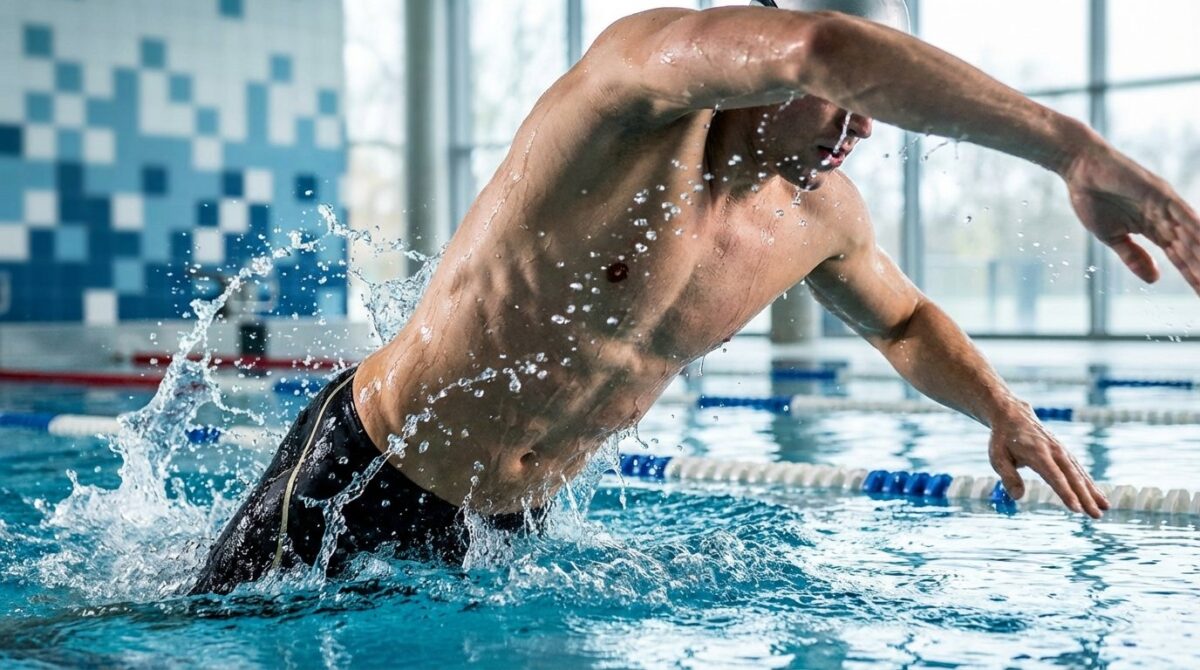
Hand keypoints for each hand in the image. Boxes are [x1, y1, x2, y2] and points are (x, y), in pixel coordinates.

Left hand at [988, 402, 1108, 517]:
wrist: (1013, 416)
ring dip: (1093, 491)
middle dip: (1086, 497)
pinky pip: (1079, 469)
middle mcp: (1054, 451)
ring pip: (1080, 473)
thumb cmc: (1003, 440)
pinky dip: (1090, 483)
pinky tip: (1098, 497)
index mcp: (1037, 453)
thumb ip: (1007, 477)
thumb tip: (1017, 497)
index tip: (1077, 509)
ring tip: (1105, 508)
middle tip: (1097, 515)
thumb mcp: (997, 457)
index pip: (1054, 476)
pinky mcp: (1065, 453)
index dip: (1066, 493)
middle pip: (1073, 477)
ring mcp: (1062, 451)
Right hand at [1065, 139, 1199, 295]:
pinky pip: (1183, 214)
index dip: (1191, 275)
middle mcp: (1165, 218)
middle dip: (1199, 270)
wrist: (1080, 169)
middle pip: (1190, 250)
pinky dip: (1196, 228)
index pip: (1179, 257)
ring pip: (1192, 235)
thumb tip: (1154, 279)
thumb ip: (1133, 256)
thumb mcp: (1112, 236)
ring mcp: (1165, 205)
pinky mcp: (1160, 193)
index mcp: (1154, 229)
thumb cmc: (1092, 198)